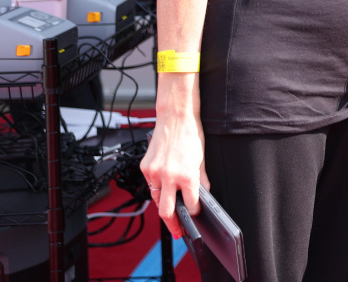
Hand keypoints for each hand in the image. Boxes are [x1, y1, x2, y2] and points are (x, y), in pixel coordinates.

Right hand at [140, 103, 209, 237]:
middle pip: (166, 212)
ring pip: (157, 200)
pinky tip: (164, 190)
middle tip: (179, 231)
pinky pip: (150, 185)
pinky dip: (157, 189)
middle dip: (173, 224)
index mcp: (186, 175)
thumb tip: (202, 195)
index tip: (194, 217)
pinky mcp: (145, 168)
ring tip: (172, 212)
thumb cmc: (190, 135)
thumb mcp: (202, 159)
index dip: (193, 213)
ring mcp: (154, 173)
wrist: (175, 118)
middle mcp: (168, 177)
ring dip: (164, 206)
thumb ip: (201, 180)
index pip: (190, 205)